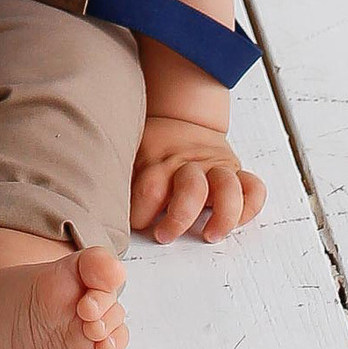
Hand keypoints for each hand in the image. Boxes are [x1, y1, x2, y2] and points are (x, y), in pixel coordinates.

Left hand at [130, 116, 267, 244]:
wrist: (180, 112)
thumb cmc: (151, 145)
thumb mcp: (130, 152)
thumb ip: (121, 179)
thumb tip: (94, 210)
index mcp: (158, 160)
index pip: (148, 189)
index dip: (141, 214)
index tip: (135, 227)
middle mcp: (189, 165)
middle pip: (190, 189)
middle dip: (179, 218)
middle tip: (165, 236)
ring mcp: (215, 168)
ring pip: (227, 189)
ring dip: (222, 216)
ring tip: (211, 235)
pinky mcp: (235, 172)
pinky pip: (253, 188)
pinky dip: (250, 206)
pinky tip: (238, 221)